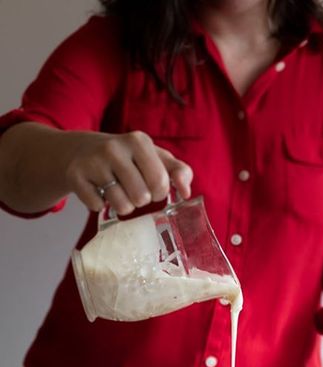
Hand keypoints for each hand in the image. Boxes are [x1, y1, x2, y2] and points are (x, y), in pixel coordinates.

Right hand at [64, 130, 192, 214]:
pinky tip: (98, 191)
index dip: (159, 192)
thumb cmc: (128, 158)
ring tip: (117, 192)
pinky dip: (100, 205)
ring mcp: (93, 162)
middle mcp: (114, 148)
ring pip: (121, 205)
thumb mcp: (156, 158)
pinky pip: (97, 207)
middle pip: (141, 197)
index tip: (152, 186)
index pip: (160, 183)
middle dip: (141, 200)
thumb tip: (186, 192)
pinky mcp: (75, 176)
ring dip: (123, 206)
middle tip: (133, 189)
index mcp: (138, 141)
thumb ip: (179, 171)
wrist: (81, 150)